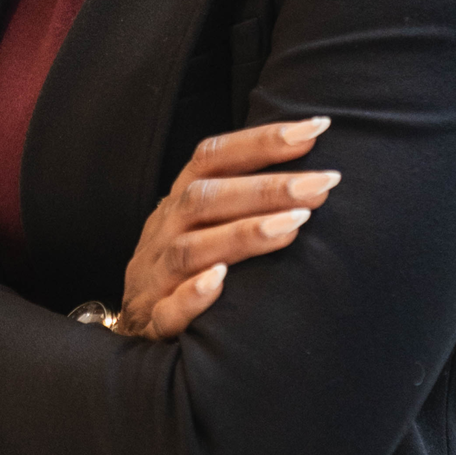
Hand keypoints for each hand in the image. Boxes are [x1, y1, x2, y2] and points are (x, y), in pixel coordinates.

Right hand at [116, 117, 338, 339]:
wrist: (134, 325)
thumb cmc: (186, 264)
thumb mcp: (202, 222)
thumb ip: (243, 197)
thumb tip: (316, 173)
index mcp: (179, 200)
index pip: (213, 156)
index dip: (261, 140)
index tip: (314, 129)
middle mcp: (165, 230)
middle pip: (206, 198)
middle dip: (266, 188)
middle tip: (321, 184)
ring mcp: (155, 276)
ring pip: (190, 249)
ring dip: (242, 234)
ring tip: (294, 224)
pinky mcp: (153, 322)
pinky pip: (168, 310)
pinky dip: (193, 295)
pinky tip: (221, 282)